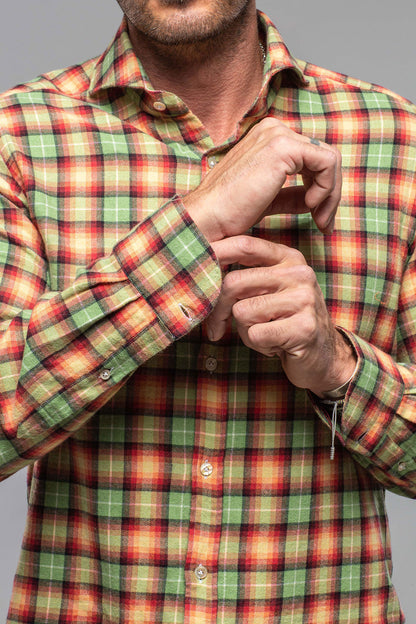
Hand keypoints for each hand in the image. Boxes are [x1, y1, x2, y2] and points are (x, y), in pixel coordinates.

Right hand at [183, 118, 341, 241]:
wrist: (209, 218)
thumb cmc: (229, 214)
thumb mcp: (267, 200)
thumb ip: (289, 195)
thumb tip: (311, 199)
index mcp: (267, 139)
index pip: (311, 158)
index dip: (322, 189)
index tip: (319, 219)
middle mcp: (273, 130)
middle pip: (323, 158)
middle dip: (330, 194)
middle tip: (325, 224)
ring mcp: (278, 135)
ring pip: (330, 160)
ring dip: (331, 194)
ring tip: (319, 219)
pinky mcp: (284, 147)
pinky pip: (327, 163)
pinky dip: (326, 188)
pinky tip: (309, 206)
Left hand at [207, 236, 356, 394]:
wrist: (324, 356)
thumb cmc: (285, 321)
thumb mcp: (269, 291)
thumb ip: (244, 277)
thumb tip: (197, 272)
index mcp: (288, 258)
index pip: (245, 244)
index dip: (215, 252)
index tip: (191, 262)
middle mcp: (298, 273)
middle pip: (234, 282)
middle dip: (219, 309)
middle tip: (219, 326)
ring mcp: (304, 299)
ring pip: (242, 312)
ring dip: (244, 330)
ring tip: (265, 332)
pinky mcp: (304, 327)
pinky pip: (255, 334)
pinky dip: (257, 345)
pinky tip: (275, 345)